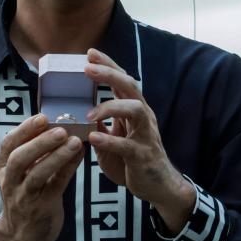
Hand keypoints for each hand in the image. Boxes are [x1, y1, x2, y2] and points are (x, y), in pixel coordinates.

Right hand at [0, 115, 84, 240]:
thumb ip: (33, 153)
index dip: (24, 129)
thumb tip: (59, 125)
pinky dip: (68, 169)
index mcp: (3, 168)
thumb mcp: (20, 174)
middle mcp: (9, 181)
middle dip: (39, 142)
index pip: (8, 144)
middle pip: (19, 158)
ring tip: (75, 142)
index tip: (42, 117)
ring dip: (56, 156)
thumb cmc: (25, 195)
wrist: (21, 236)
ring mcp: (23, 197)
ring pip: (37, 174)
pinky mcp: (40, 208)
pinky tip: (80, 156)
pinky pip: (55, 186)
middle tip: (60, 129)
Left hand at [84, 48, 196, 232]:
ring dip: (110, 107)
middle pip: (130, 86)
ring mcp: (145, 135)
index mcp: (134, 109)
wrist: (158, 187)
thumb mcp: (114, 137)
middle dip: (109, 74)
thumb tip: (82, 107)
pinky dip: (109, 140)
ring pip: (135, 109)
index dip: (108, 65)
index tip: (90, 53)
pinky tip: (93, 138)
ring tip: (90, 112)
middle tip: (87, 68)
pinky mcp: (143, 156)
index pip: (122, 80)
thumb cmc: (132, 160)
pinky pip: (127, 145)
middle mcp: (143, 117)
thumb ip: (103, 121)